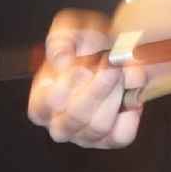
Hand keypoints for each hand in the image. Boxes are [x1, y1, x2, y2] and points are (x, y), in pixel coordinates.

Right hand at [28, 6, 147, 148]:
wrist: (115, 52)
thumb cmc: (86, 43)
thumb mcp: (68, 31)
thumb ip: (59, 42)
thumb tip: (61, 61)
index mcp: (40, 103)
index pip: (44, 107)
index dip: (63, 88)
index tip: (82, 67)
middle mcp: (59, 125)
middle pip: (75, 117)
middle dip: (97, 88)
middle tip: (112, 64)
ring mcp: (85, 136)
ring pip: (99, 126)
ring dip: (115, 95)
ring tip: (122, 72)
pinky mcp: (110, 140)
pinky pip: (121, 135)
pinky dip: (129, 114)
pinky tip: (130, 95)